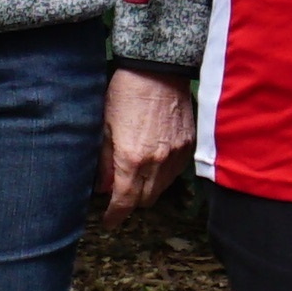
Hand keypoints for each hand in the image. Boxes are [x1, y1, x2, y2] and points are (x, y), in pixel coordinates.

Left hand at [100, 67, 193, 215]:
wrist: (157, 69)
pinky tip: (153, 161)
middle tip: (118, 193)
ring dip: (147, 189)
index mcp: (132, 159)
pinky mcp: (189, 145)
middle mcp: (157, 162)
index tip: (108, 221)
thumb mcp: (104, 127)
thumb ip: (104, 162)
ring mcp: (176, 155)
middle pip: (145, 200)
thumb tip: (103, 188)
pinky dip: (163, 174)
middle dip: (131, 202)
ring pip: (162, 189)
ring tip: (135, 175)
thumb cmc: (125, 94)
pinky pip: (176, 172)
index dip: (114, 216)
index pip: (124, 202)